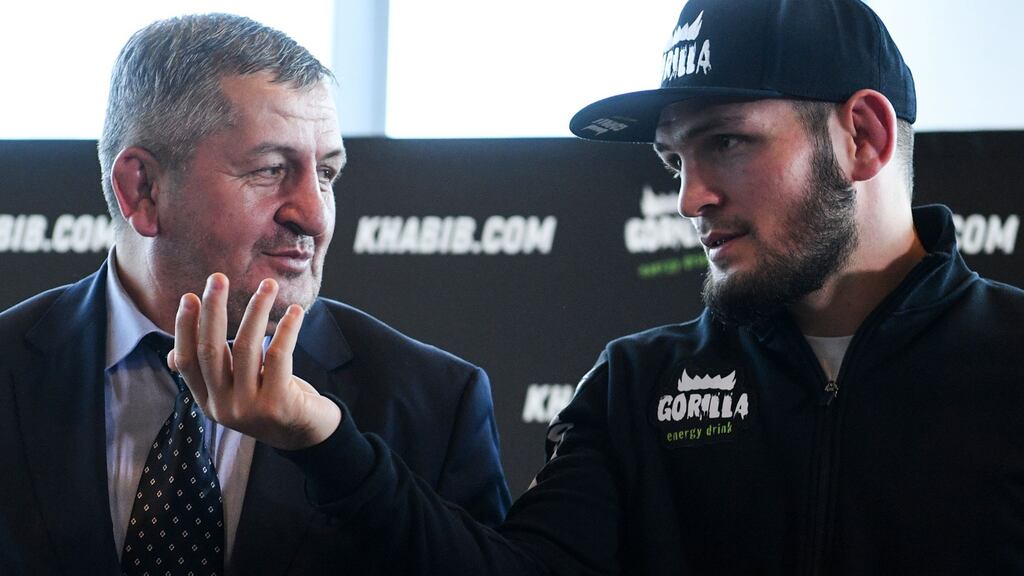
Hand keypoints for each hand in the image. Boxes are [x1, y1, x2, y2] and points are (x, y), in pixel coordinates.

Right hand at [168, 273, 341, 449]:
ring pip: (246, 347)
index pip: (185, 361)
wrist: (308, 434)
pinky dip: (286, 329)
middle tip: (218, 277)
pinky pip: (278, 355)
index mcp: (207, 402)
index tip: (190, 296)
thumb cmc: (270, 400)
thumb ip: (210, 372)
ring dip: (256, 310)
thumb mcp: (235, 389)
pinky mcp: (278, 405)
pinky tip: (295, 311)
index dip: (185, 328)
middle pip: (210, 351)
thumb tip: (171, 355)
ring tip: (268, 284)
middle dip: (213, 310)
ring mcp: (250, 409)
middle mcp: (223, 408)